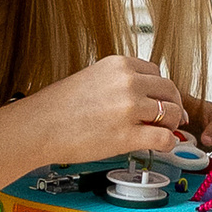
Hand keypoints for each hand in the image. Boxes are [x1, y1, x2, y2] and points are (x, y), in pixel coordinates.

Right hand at [30, 52, 191, 167]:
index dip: (161, 90)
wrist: (39, 127)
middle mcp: (127, 82)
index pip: (156, 73)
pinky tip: (159, 146)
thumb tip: (141, 96)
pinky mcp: (128, 135)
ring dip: (171, 125)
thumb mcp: (92, 78)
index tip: (161, 100)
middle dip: (173, 106)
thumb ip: (119, 82)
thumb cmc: (58, 107)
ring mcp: (129, 108)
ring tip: (161, 133)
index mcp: (119, 65)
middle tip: (171, 119)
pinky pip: (164, 138)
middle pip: (169, 91)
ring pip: (172, 113)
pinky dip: (167, 144)